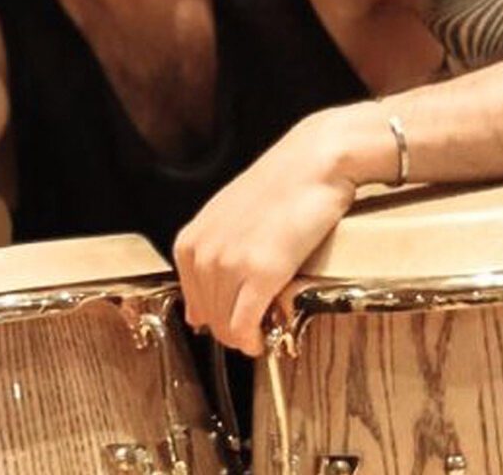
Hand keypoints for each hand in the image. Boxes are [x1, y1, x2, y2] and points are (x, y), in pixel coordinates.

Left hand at [172, 109, 359, 354]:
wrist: (312, 163)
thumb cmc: (277, 187)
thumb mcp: (227, 220)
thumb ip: (209, 260)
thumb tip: (198, 315)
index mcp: (190, 241)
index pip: (193, 302)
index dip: (218, 316)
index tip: (239, 317)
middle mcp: (203, 253)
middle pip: (210, 318)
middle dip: (232, 330)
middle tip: (258, 327)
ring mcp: (230, 263)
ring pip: (226, 326)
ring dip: (245, 337)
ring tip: (266, 329)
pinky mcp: (261, 272)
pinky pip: (245, 326)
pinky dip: (253, 340)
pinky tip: (266, 337)